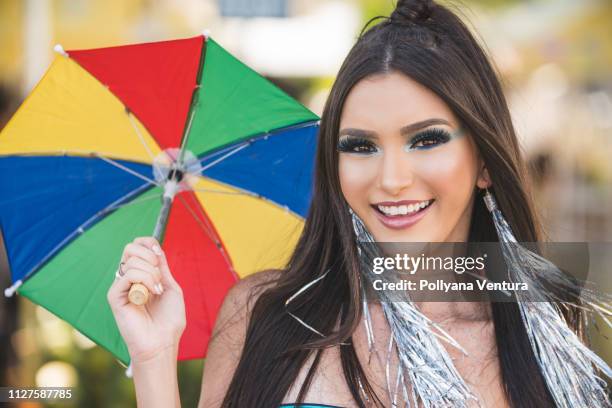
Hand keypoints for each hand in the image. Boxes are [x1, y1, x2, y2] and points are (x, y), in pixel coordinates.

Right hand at [107, 237, 185, 362]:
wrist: (163, 342)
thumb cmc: (169, 320)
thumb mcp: (171, 287)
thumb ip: (162, 267)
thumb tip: (155, 248)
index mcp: (142, 275)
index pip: (138, 246)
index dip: (148, 244)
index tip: (159, 255)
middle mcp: (129, 278)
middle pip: (130, 248)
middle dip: (149, 256)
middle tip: (159, 276)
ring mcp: (121, 286)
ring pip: (131, 260)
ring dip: (151, 273)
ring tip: (157, 291)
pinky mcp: (114, 296)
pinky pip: (127, 274)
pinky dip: (144, 280)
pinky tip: (149, 295)